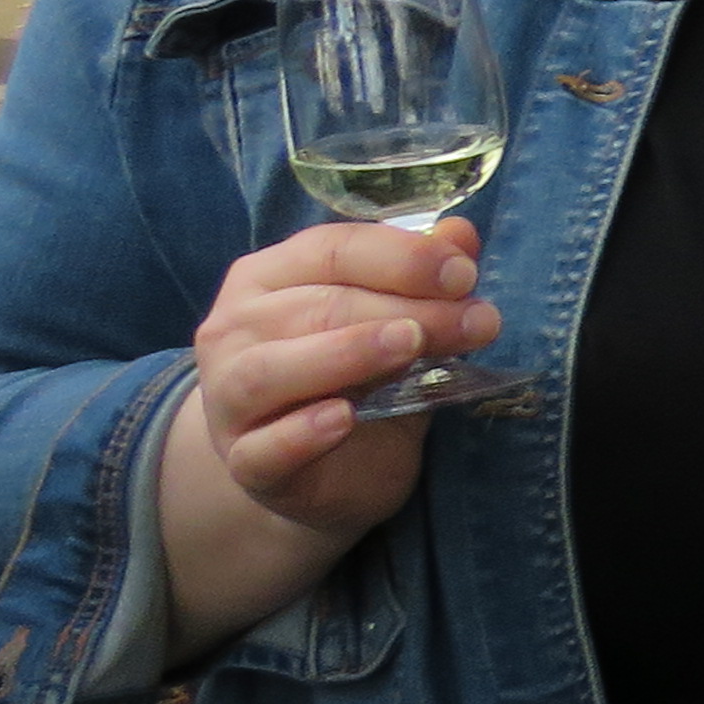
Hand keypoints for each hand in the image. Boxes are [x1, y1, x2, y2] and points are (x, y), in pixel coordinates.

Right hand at [153, 216, 502, 652]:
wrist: (320, 473)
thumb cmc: (368, 379)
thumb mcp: (403, 322)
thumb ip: (426, 278)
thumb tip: (466, 230)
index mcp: (274, 277)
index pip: (331, 244)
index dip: (399, 252)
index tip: (467, 265)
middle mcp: (237, 329)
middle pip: (311, 305)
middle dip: (399, 306)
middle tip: (474, 316)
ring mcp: (230, 400)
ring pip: (268, 368)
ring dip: (346, 354)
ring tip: (411, 350)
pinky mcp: (246, 464)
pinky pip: (263, 448)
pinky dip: (303, 432)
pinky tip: (347, 421)